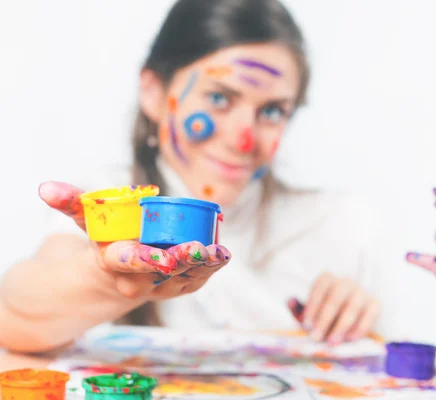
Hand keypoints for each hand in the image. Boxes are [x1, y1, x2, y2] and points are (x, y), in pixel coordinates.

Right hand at [38, 181, 230, 300]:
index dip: (145, 259)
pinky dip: (211, 268)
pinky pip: (197, 279)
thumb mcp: (88, 221)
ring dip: (204, 264)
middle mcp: (138, 280)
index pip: (128, 261)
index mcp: (114, 263)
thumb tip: (46, 187)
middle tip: (199, 248)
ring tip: (219, 251)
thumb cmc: (105, 240)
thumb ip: (72, 203)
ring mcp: (161, 286)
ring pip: (184, 277)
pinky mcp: (179, 287)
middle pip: (163, 271)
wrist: (114, 274)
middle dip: (182, 260)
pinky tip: (223, 255)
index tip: (163, 256)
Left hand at [288, 273, 379, 344]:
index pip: (320, 286)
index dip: (313, 305)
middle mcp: (345, 282)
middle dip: (325, 318)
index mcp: (328, 280)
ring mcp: (361, 292)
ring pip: (353, 305)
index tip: (306, 325)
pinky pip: (371, 313)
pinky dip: (361, 326)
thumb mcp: (309, 314)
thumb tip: (289, 300)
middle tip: (316, 337)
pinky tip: (351, 339)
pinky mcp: (374, 303)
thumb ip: (298, 309)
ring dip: (342, 325)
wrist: (345, 324)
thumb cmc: (323, 317)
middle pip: (336, 296)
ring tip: (332, 342)